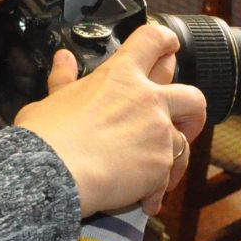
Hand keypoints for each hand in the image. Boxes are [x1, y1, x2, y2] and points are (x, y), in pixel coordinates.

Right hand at [14, 23, 207, 215]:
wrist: (55, 173)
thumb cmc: (48, 136)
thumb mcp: (52, 100)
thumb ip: (64, 79)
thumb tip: (62, 60)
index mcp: (120, 76)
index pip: (152, 41)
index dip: (165, 40)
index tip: (170, 45)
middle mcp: (147, 99)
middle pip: (191, 95)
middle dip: (192, 107)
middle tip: (186, 116)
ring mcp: (159, 132)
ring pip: (184, 142)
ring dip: (175, 155)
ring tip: (163, 170)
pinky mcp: (161, 165)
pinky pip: (167, 177)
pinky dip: (156, 189)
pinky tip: (145, 200)